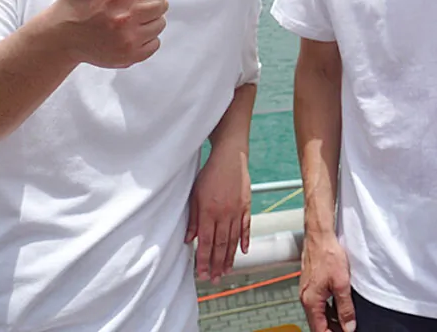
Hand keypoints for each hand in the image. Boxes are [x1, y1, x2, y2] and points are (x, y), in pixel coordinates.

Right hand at [52, 0, 166, 67]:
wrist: (63, 35)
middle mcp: (125, 17)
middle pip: (162, 2)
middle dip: (147, 0)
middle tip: (125, 3)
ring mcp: (129, 39)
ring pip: (161, 22)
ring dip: (147, 19)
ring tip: (125, 17)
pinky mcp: (131, 56)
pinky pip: (156, 42)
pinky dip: (145, 38)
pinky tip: (126, 33)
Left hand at [186, 144, 250, 283]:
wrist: (230, 157)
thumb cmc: (209, 174)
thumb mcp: (194, 195)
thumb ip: (192, 219)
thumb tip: (189, 240)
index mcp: (209, 212)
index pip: (206, 243)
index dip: (204, 260)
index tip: (202, 274)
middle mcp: (224, 214)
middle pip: (220, 245)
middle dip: (216, 264)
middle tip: (214, 279)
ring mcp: (237, 211)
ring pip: (233, 239)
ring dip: (229, 257)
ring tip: (226, 271)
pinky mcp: (247, 206)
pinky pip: (246, 227)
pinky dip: (244, 240)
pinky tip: (243, 252)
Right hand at [300, 233, 354, 331]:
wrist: (320, 236)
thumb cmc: (328, 255)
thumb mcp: (342, 284)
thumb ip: (345, 308)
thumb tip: (349, 326)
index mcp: (311, 302)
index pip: (319, 330)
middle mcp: (306, 298)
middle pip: (318, 323)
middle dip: (332, 329)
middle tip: (347, 328)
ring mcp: (307, 291)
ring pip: (318, 313)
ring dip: (331, 320)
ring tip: (346, 321)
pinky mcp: (310, 284)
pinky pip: (318, 303)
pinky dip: (328, 309)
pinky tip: (339, 306)